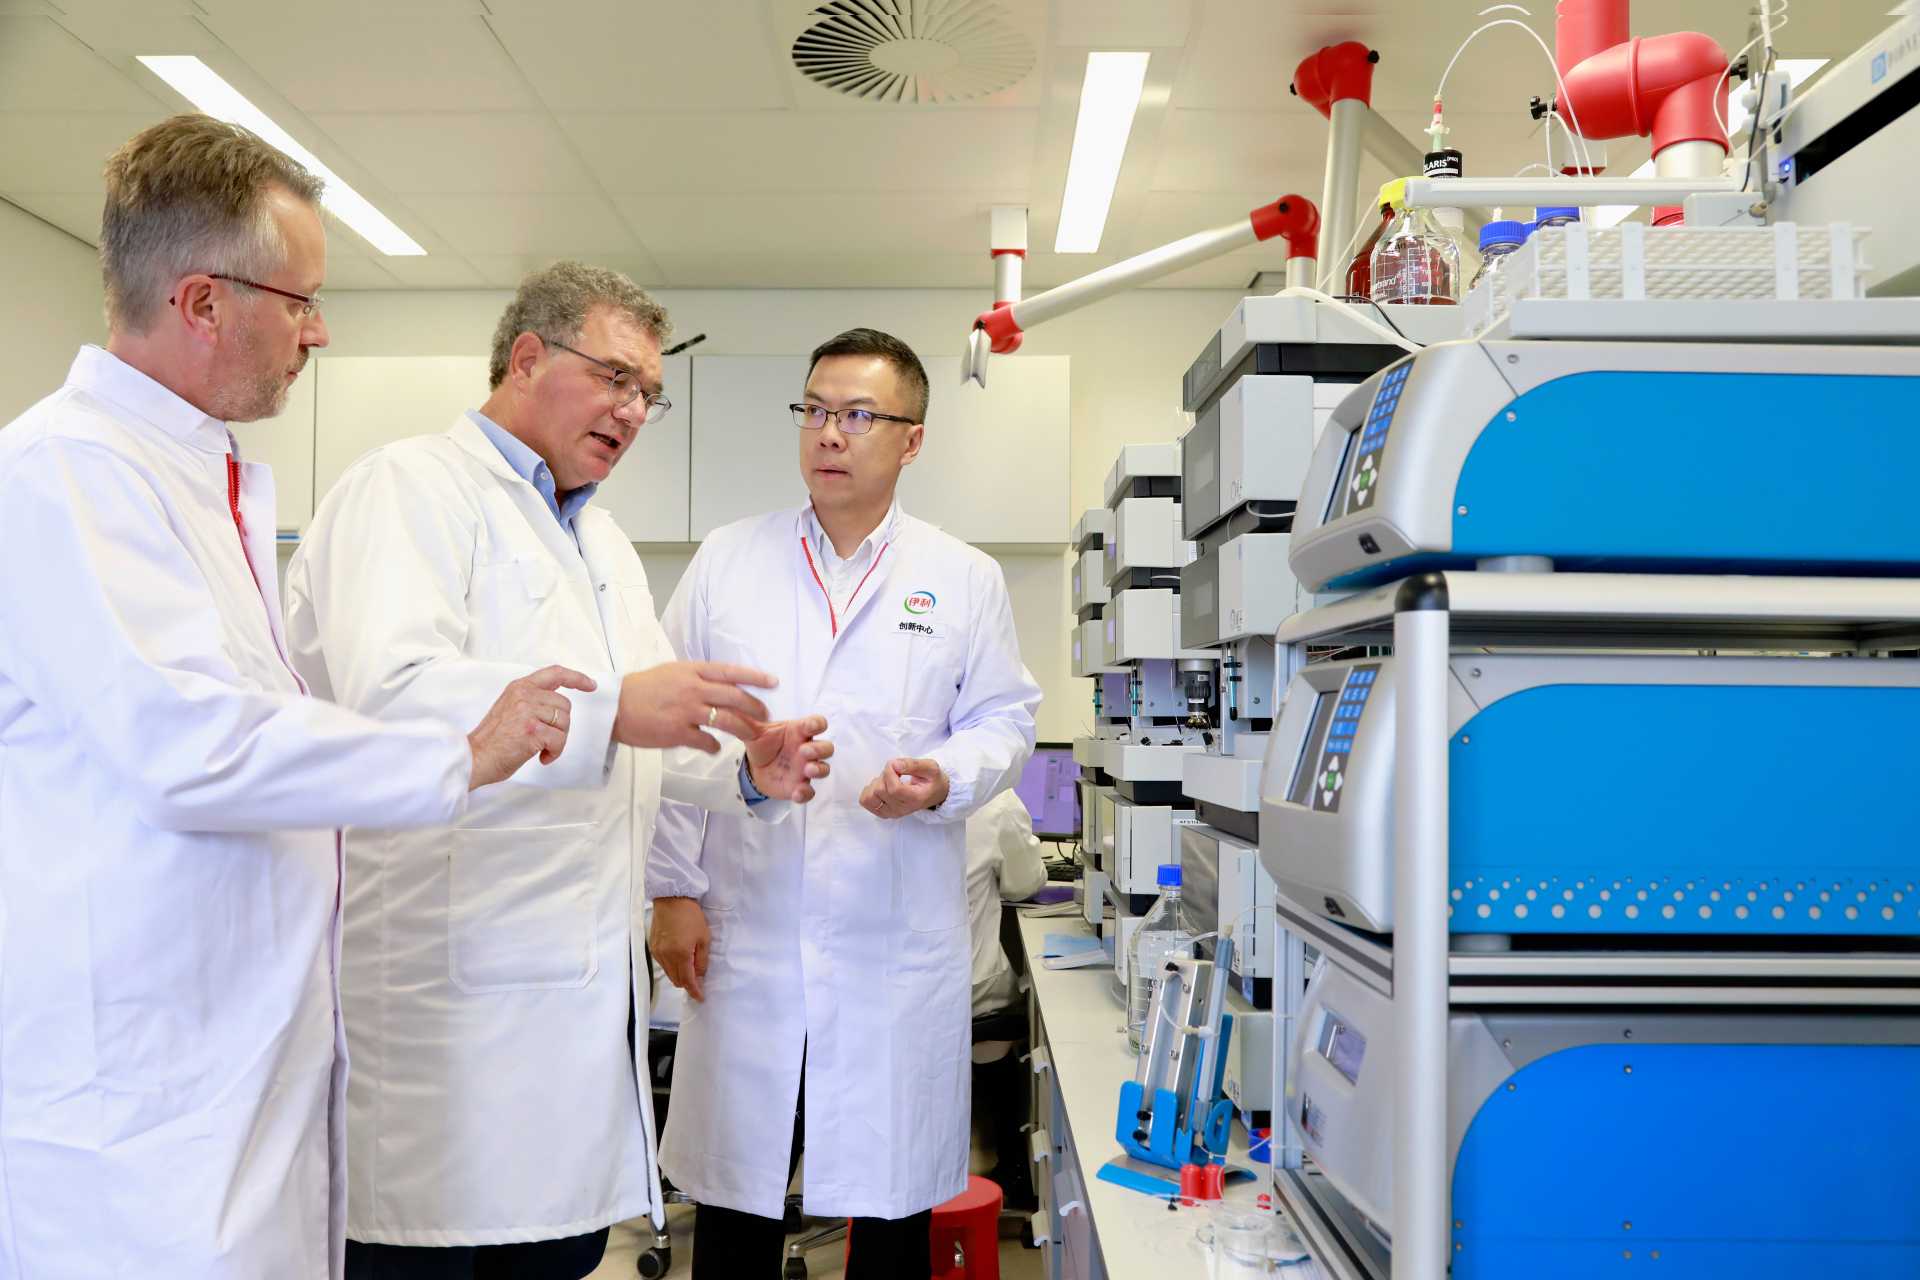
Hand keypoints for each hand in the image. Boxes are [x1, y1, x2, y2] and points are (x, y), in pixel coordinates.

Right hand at [467, 665, 597, 788]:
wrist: (474, 758)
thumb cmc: (493, 740)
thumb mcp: (510, 708)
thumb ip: (531, 700)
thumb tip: (558, 706)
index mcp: (519, 687)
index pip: (555, 673)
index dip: (576, 677)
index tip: (590, 685)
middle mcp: (524, 694)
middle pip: (565, 705)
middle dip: (561, 726)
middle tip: (544, 739)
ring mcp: (527, 710)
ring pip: (564, 723)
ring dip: (557, 741)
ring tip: (539, 748)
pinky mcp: (532, 730)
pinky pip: (559, 740)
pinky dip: (554, 752)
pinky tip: (540, 757)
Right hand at [614, 661, 776, 751]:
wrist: (615, 706)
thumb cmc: (644, 688)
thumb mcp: (672, 672)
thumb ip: (698, 677)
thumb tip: (724, 683)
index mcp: (692, 671)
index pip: (731, 672)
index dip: (755, 677)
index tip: (774, 682)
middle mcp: (692, 688)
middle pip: (735, 698)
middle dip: (756, 707)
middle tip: (766, 714)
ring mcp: (686, 711)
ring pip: (727, 721)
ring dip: (745, 729)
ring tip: (752, 734)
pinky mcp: (678, 733)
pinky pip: (707, 742)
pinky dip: (714, 746)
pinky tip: (715, 747)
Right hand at [651, 896, 710, 1001]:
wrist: (671, 898)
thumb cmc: (691, 916)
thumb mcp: (704, 937)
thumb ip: (701, 959)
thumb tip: (699, 975)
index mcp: (680, 954)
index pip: (687, 980)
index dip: (694, 991)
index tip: (700, 997)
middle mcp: (666, 956)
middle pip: (676, 980)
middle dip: (687, 983)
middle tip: (697, 980)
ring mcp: (657, 952)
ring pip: (668, 973)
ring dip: (679, 975)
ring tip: (689, 967)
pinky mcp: (653, 947)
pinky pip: (663, 964)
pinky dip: (671, 966)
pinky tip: (678, 958)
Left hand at [745, 716, 833, 803]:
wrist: (754, 767)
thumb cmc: (762, 743)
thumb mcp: (754, 730)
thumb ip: (747, 720)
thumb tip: (733, 707)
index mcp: (798, 731)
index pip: (816, 723)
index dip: (818, 724)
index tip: (811, 726)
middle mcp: (806, 749)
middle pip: (826, 747)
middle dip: (820, 749)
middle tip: (805, 751)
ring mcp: (805, 769)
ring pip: (823, 769)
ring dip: (819, 769)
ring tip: (808, 770)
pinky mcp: (800, 786)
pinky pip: (810, 792)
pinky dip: (806, 793)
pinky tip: (797, 793)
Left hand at [858, 757, 948, 819]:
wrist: (933, 793)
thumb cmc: (932, 780)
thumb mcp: (930, 767)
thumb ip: (913, 764)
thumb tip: (894, 765)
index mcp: (915, 799)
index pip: (894, 789)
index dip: (890, 772)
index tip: (896, 764)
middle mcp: (902, 809)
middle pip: (880, 790)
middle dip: (884, 775)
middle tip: (896, 773)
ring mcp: (891, 813)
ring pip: (870, 797)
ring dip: (876, 784)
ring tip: (889, 780)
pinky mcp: (883, 813)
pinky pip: (865, 801)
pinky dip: (870, 791)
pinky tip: (882, 787)